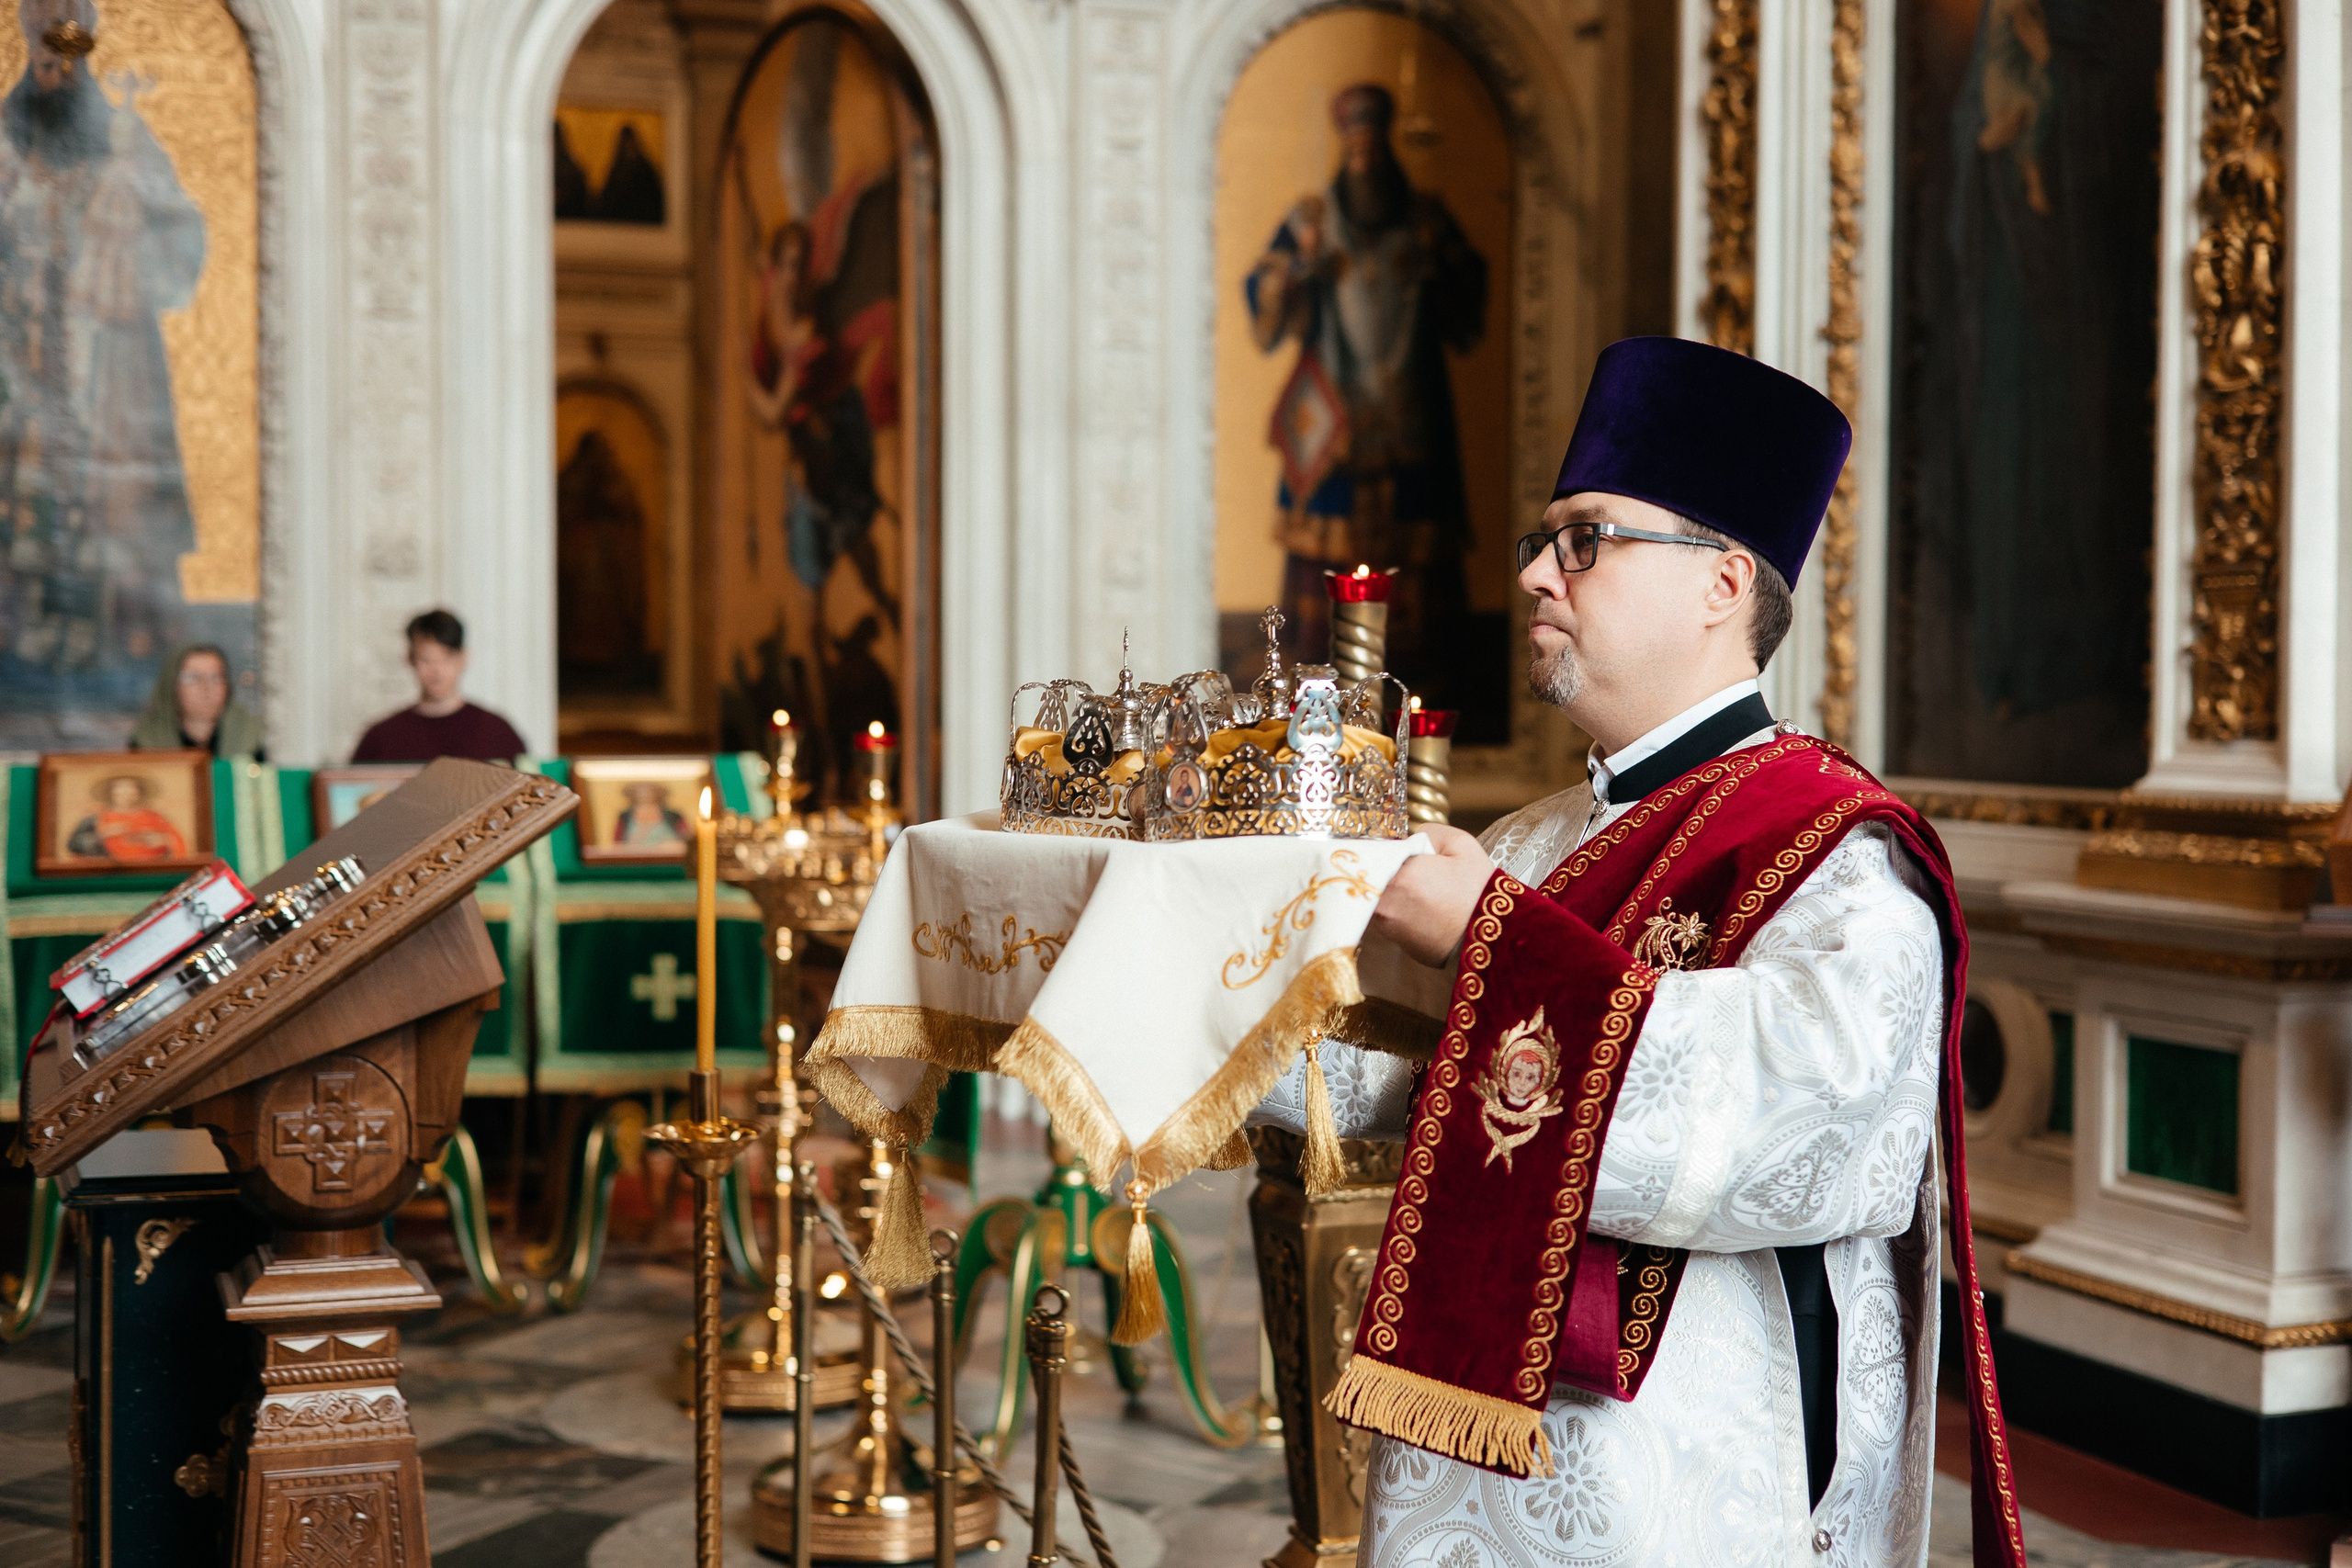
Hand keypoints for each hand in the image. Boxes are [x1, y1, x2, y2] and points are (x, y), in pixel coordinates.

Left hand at [1369, 824, 1496, 968]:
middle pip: (1366, 878)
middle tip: (1401, 867)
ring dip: (1383, 890)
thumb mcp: (1461, 845)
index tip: (1391, 849)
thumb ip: (1427, 833)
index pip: (1372, 855)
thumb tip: (1408, 839)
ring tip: (1413, 888)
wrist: (1494, 938)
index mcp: (1401, 876)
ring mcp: (1387, 927)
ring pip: (1371, 898)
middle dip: (1379, 870)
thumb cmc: (1479, 892)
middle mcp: (1386, 904)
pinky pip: (1382, 916)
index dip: (1382, 850)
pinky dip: (1392, 908)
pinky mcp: (1395, 942)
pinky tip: (1415, 905)